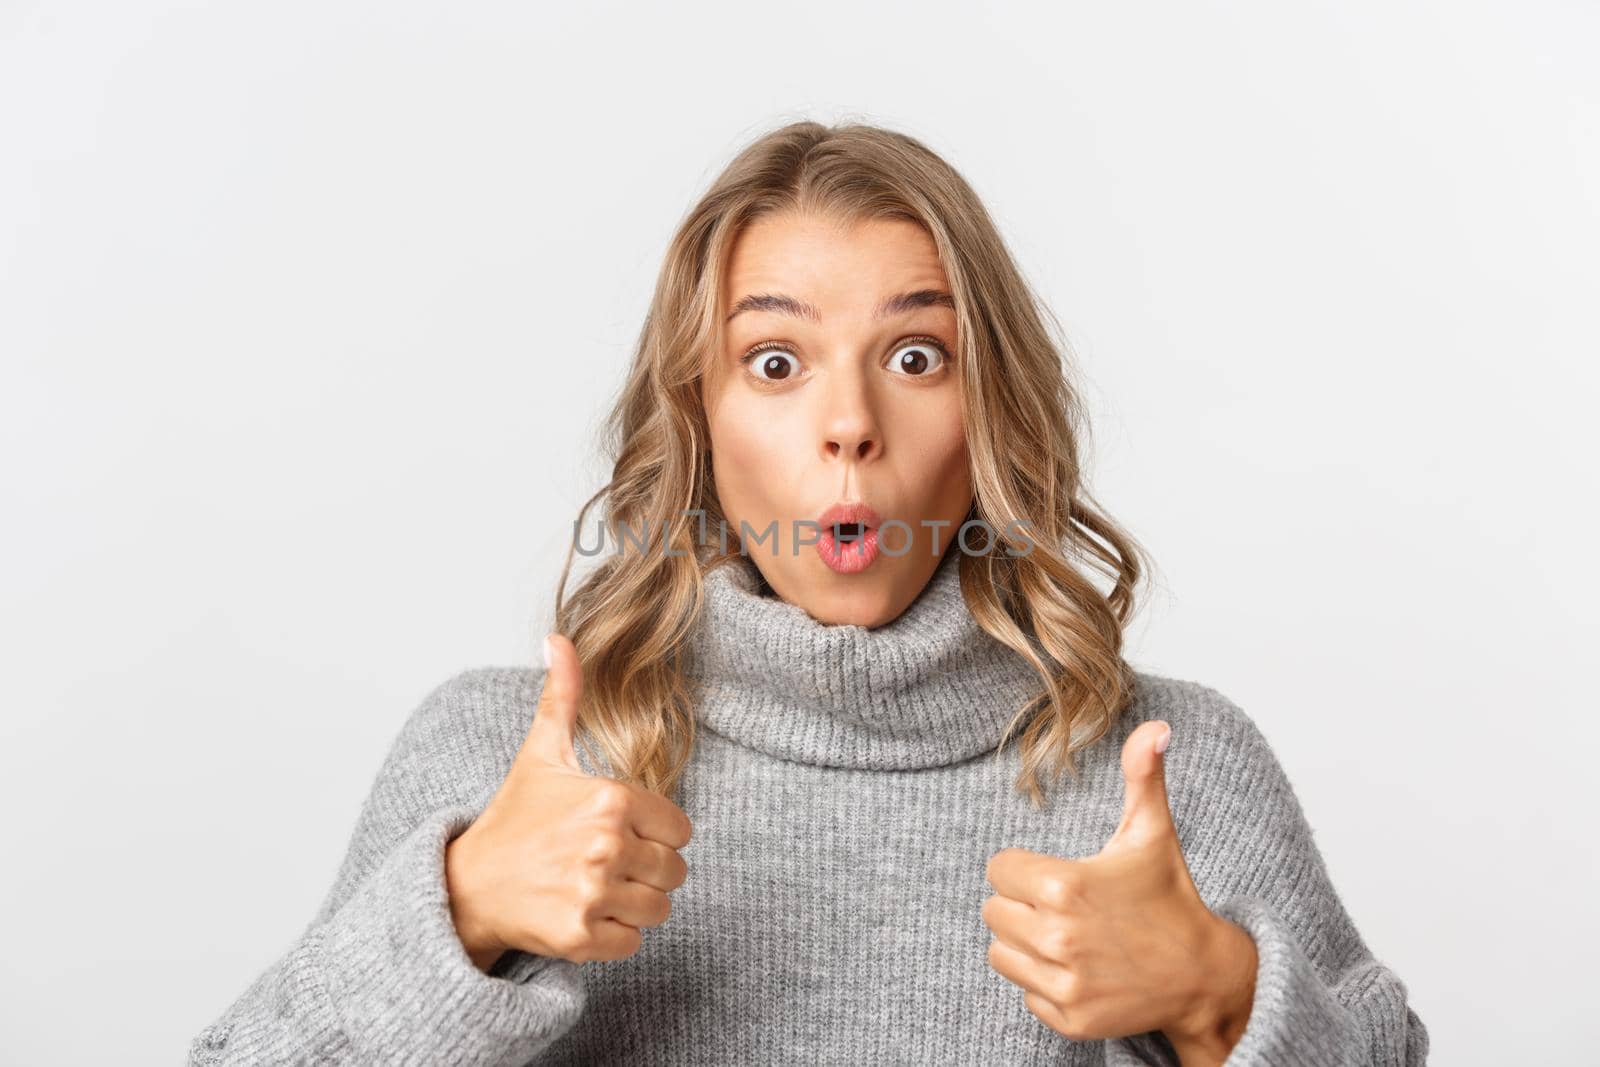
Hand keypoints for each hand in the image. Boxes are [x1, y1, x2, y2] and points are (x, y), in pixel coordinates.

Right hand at [444, 633, 693, 971]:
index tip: (622, 833)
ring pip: (659, 908)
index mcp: (610, 800)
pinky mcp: (581, 937)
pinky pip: (634, 943)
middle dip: (647, 871)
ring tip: (595, 888)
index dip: (656, 834)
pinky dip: (615, 936)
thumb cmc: (513, 820)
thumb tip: (558, 638)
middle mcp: (606, 846)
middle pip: (675, 871)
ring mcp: (593, 894)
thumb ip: (562, 696)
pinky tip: (584, 915)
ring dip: (633, 904)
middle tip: (606, 865)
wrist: (466, 886)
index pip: (680, 829)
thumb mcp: (540, 753)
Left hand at [983, 720, 1256, 1063]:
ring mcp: (1063, 984)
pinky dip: (1045, 984)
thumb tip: (1156, 727)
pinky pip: (1025, 994)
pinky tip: (1081, 970)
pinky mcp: (1068, 1019)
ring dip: (1025, 944)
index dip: (1025, 869)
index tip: (1058, 875)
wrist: (1204, 976)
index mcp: (1065, 886)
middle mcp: (1058, 937)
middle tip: (1065, 907)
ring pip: (1000, 953)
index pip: (998, 870)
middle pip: (993, 911)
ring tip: (1069, 936)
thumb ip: (1143, 776)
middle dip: (1023, 905)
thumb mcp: (1153, 833)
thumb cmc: (1170, 899)